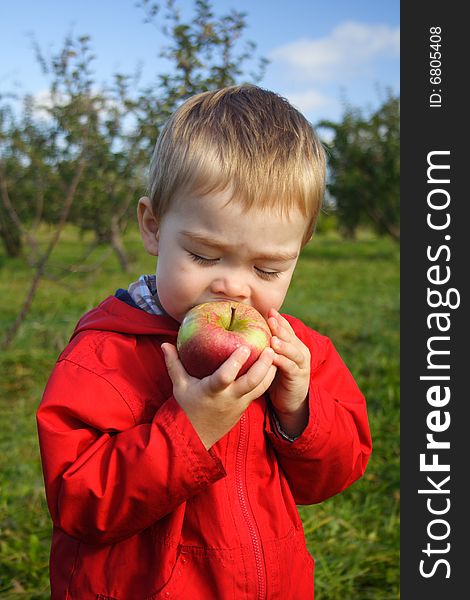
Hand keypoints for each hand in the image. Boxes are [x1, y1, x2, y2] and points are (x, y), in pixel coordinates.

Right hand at [161, 343, 276, 448]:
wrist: (196, 437)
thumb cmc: (187, 408)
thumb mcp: (179, 386)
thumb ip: (174, 363)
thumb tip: (165, 344)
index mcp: (211, 391)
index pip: (225, 377)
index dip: (235, 362)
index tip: (244, 346)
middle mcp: (229, 398)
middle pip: (251, 383)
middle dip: (263, 365)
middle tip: (270, 347)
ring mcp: (239, 403)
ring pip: (261, 388)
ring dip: (270, 371)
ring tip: (276, 352)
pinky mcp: (246, 406)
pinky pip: (260, 391)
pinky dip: (268, 378)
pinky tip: (273, 363)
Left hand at [267, 309, 310, 437]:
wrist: (291, 401)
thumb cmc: (277, 378)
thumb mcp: (272, 359)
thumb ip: (265, 346)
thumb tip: (244, 332)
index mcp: (293, 344)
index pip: (286, 328)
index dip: (278, 319)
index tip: (269, 310)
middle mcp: (299, 351)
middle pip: (290, 336)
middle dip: (280, 327)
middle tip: (270, 318)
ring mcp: (300, 364)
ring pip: (293, 350)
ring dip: (283, 343)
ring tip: (272, 338)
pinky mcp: (298, 376)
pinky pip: (290, 367)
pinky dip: (282, 361)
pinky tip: (273, 357)